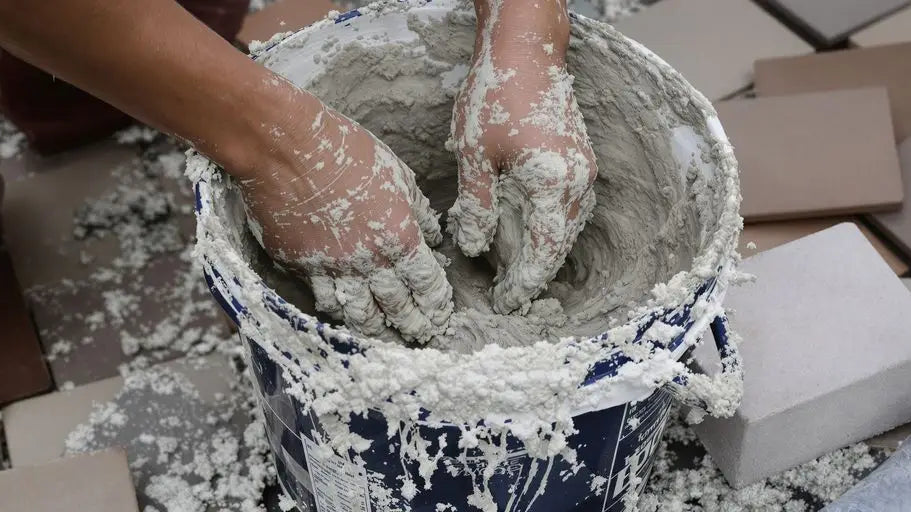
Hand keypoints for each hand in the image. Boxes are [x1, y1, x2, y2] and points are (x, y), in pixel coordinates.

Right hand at [238, 90, 452, 342]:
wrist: (285, 148)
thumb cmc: (345, 151)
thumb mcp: (396, 173)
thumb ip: (417, 208)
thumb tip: (432, 233)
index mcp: (398, 238)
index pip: (424, 283)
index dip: (435, 303)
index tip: (440, 314)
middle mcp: (367, 262)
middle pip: (394, 307)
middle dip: (411, 325)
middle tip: (419, 335)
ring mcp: (330, 268)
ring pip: (356, 313)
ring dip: (373, 328)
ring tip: (382, 336)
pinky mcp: (298, 266)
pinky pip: (319, 297)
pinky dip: (333, 309)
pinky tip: (341, 314)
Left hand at [448, 0, 596, 313]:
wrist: (527, 50)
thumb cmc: (497, 94)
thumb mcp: (475, 154)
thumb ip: (478, 206)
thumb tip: (475, 247)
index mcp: (553, 184)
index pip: (543, 251)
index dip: (524, 282)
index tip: (505, 304)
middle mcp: (578, 182)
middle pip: (561, 245)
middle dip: (536, 274)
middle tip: (509, 296)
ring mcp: (584, 170)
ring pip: (568, 228)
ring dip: (546, 253)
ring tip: (518, 273)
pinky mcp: (581, 160)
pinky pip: (571, 208)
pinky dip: (552, 229)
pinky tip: (532, 234)